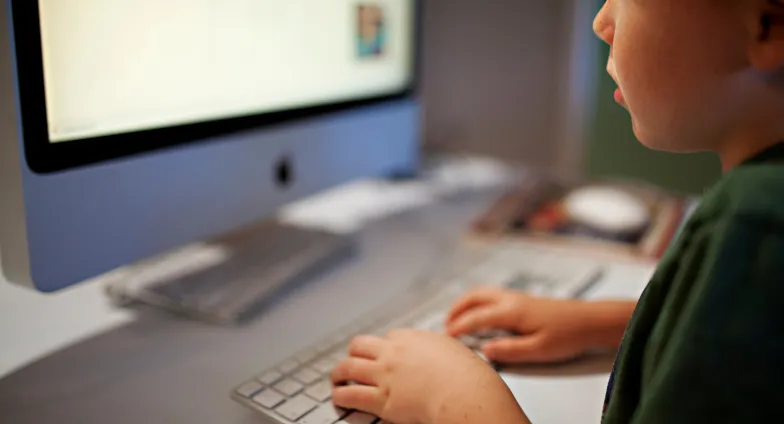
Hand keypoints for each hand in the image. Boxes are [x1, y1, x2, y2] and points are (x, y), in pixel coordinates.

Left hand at [331, 329, 526, 423]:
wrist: (464, 393)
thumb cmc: (467, 376)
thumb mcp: (454, 350)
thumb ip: (441, 349)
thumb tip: (443, 352)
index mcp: (413, 338)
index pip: (389, 338)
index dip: (384, 347)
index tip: (383, 354)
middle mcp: (394, 353)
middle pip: (360, 345)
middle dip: (354, 353)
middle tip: (352, 361)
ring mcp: (385, 375)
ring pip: (348, 367)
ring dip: (339, 373)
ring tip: (337, 379)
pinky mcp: (381, 399)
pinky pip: (351, 395)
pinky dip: (341, 396)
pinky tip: (339, 399)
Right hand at [446, 287, 631, 363]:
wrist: (590, 320)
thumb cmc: (568, 334)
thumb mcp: (539, 350)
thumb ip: (510, 351)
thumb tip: (486, 350)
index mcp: (512, 311)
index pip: (477, 317)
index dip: (459, 327)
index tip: (447, 336)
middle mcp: (511, 300)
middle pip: (474, 297)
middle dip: (457, 308)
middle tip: (447, 324)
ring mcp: (517, 297)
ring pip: (483, 293)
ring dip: (466, 302)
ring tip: (458, 317)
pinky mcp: (524, 300)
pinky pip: (492, 295)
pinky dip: (478, 301)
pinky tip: (481, 313)